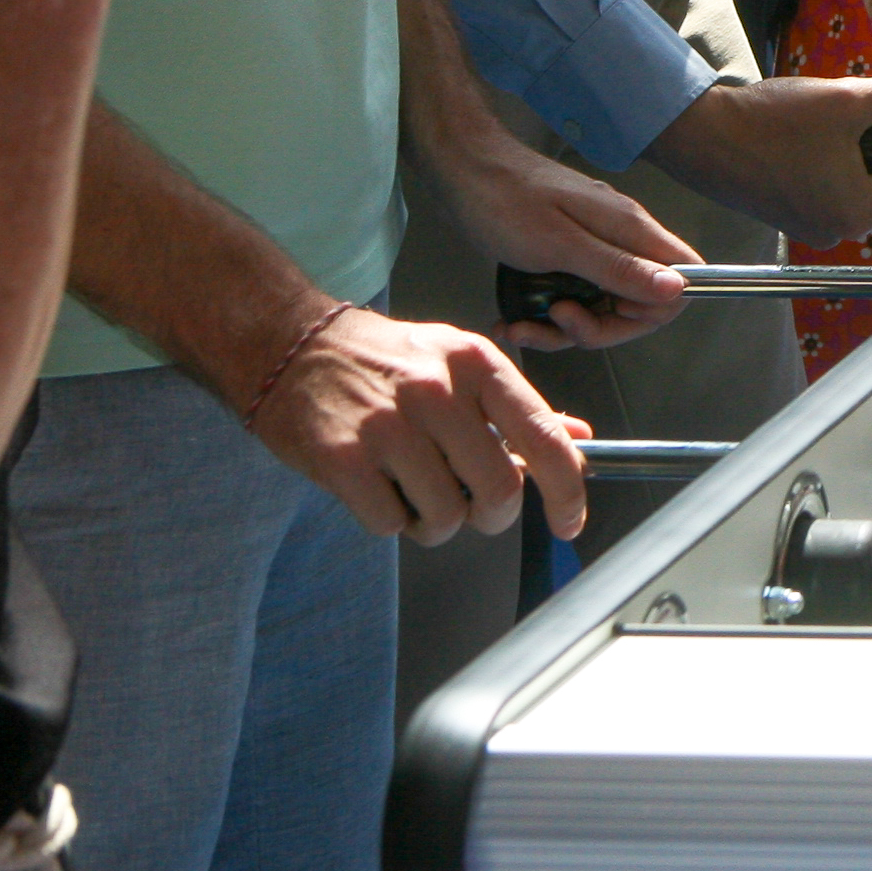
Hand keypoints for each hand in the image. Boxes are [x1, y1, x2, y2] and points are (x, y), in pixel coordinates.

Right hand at [245, 299, 597, 543]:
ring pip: (446, 516)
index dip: (567, 490)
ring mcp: (389, 426)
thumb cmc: (385, 360)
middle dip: (493, 514)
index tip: (570, 520)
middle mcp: (438, 392)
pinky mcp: (343, 459)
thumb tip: (579, 440)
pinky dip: (391, 520)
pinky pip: (391, 524)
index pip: (545, 436)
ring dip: (436, 521)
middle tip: (472, 507)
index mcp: (477, 364)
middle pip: (500, 490)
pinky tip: (378, 488)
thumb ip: (517, 408)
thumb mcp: (460, 363)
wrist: (292, 346)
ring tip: (413, 488)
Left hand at [417, 119, 691, 350]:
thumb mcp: (559, 244)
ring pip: (601, 305)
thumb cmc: (504, 202)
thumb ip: (619, 268)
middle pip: (639, 301)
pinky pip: (573, 296)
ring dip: (563, 328)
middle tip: (557, 320)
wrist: (461, 168)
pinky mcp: (565, 253)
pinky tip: (514, 320)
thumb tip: (677, 288)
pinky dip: (545, 317)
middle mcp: (619, 237)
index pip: (681, 278)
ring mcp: (592, 245)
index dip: (652, 309)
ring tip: (522, 326)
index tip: (608, 316)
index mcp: (629, 229)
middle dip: (599, 327)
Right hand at [645, 71, 871, 243]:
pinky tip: (792, 137)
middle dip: (868, 142)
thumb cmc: (776, 121)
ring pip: (851, 176)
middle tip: (835, 118)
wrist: (704, 135)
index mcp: (859, 213)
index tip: (868, 116)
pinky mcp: (784, 216)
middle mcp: (835, 231)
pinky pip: (822, 183)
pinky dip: (817, 158)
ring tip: (811, 125)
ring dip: (842, 147)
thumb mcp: (851, 98)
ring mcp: (807, 227)